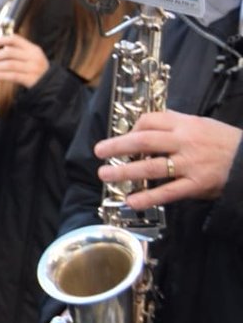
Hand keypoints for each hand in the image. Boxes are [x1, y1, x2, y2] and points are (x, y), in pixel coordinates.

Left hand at [0, 33, 48, 88]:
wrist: (51, 85)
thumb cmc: (36, 70)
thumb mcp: (30, 58)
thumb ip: (16, 53)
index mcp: (32, 48)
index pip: (15, 39)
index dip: (0, 41)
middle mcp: (33, 56)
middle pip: (9, 52)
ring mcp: (33, 68)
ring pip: (9, 64)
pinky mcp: (31, 79)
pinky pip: (13, 76)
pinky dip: (2, 75)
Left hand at [95, 110, 242, 210]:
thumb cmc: (223, 141)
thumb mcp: (200, 124)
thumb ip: (174, 125)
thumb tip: (144, 125)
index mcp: (185, 124)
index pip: (150, 121)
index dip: (131, 128)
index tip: (121, 137)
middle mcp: (184, 142)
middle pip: (144, 141)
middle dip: (117, 146)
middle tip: (99, 152)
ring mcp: (190, 164)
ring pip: (151, 167)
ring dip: (125, 171)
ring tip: (105, 175)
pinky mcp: (197, 185)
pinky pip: (168, 192)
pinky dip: (148, 197)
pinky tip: (132, 201)